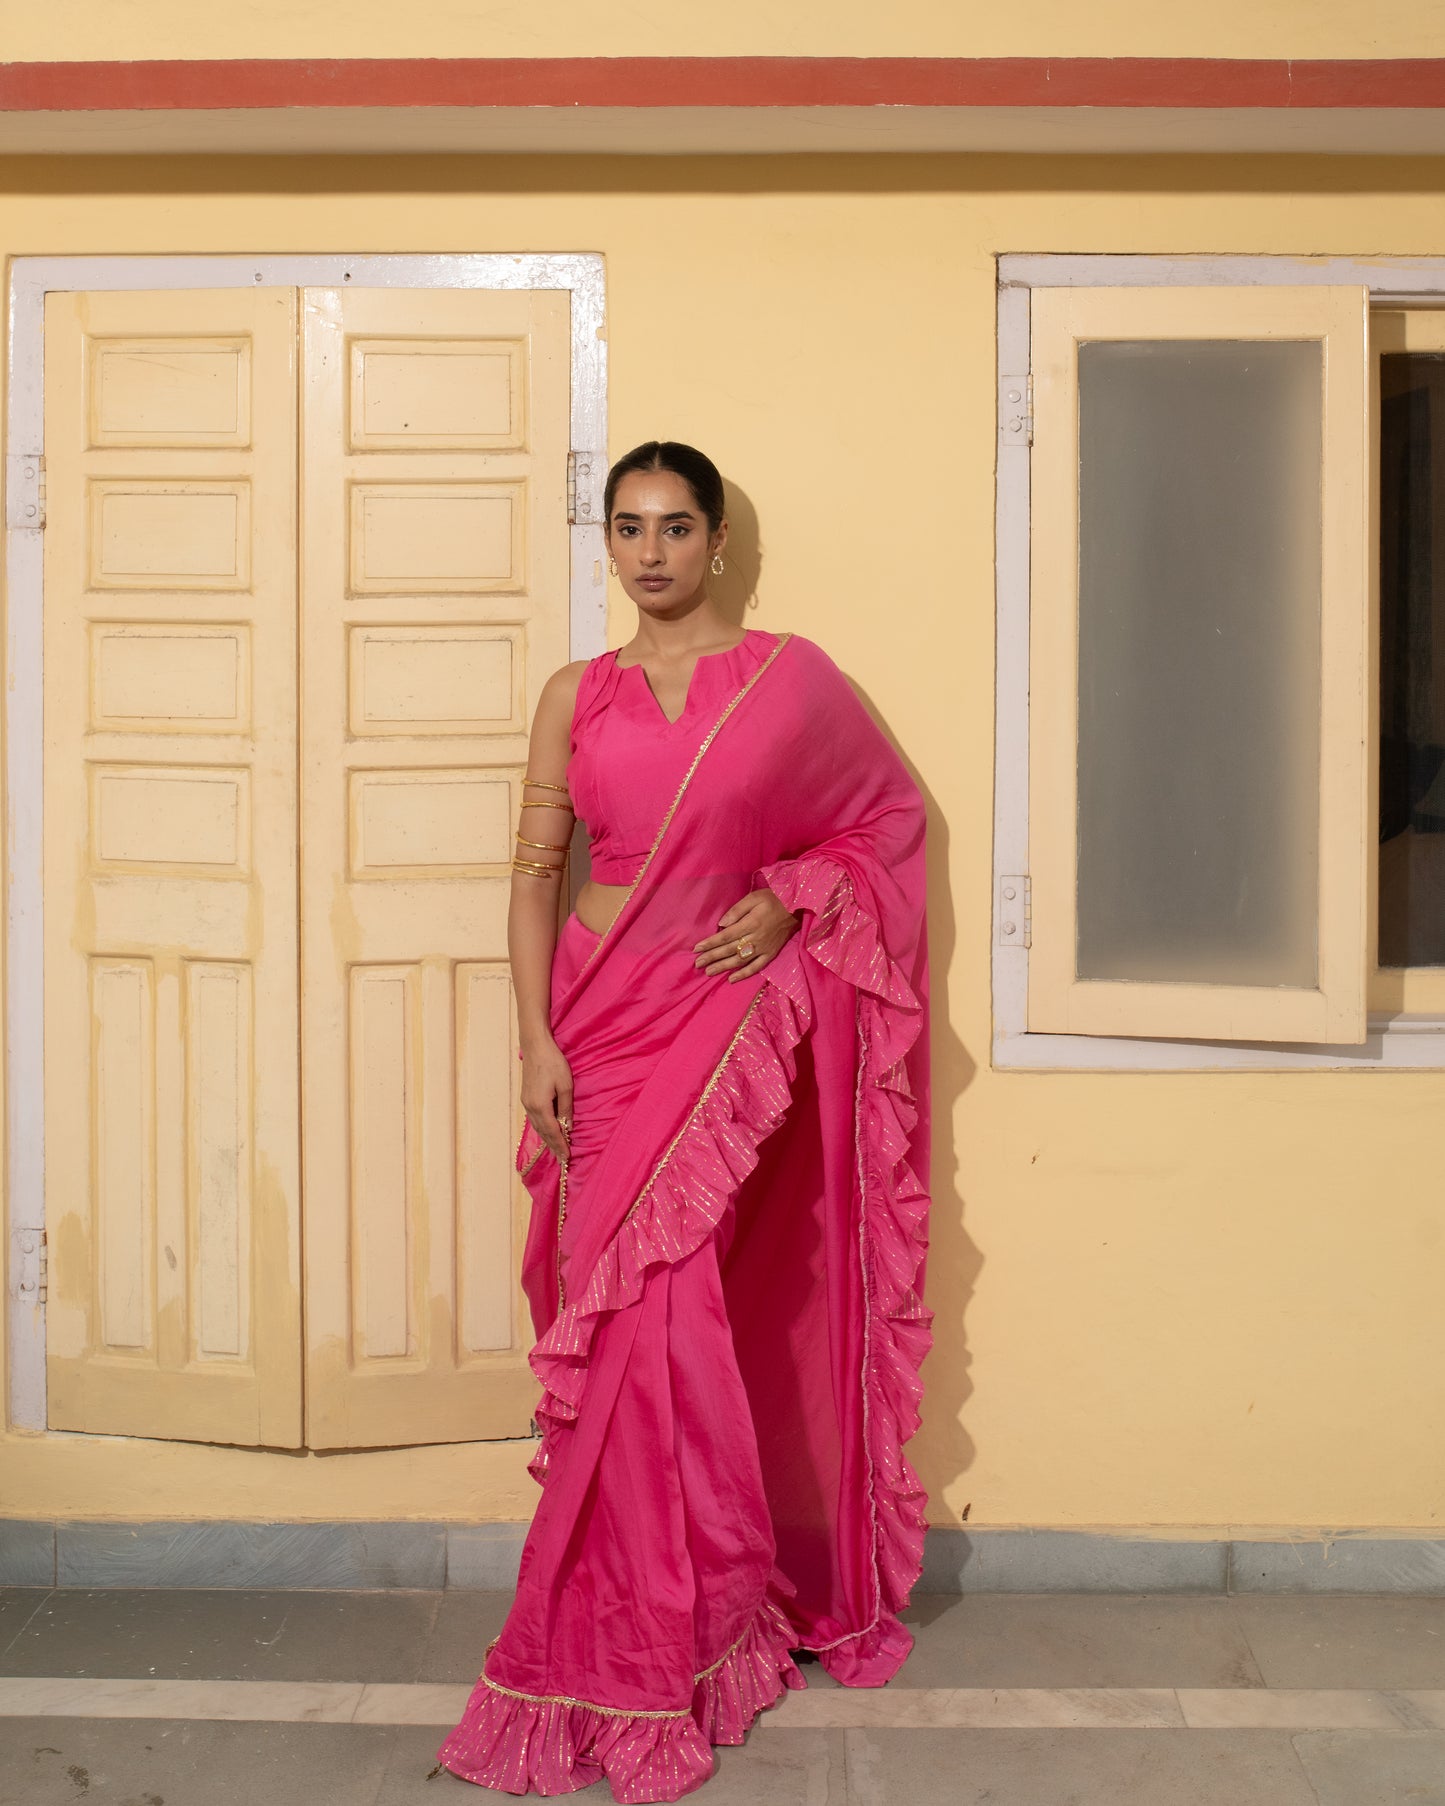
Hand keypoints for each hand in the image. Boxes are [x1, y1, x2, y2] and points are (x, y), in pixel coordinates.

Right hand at [521, 1037, 573, 1161]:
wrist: (535, 1047)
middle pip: (542, 1132)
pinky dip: (542, 1129)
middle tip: (562, 1159)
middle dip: (553, 1146)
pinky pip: (534, 1120)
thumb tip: (568, 1125)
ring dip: (547, 1139)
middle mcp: (530, 1107)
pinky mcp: (526, 1098)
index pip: (552, 1131)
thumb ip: (566, 1108)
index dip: (560, 1145)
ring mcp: (526, 1103)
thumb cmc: (553, 1063)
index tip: (567, 1157)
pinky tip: (547, 1132)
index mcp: (540, 1106)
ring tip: (556, 1149)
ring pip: (537, 1127)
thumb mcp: (566, 1086)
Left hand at [693, 888, 800, 982]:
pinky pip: (756, 967)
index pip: (726, 936)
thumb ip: (737, 910)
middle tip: (697, 963)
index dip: (711, 943)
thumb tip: (722, 923)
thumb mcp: (754, 897)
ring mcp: (764, 948)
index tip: (697, 948)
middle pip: (730, 950)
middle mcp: (756, 938)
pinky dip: (744, 974)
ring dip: (723, 967)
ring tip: (708, 972)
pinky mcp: (771, 954)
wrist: (797, 907)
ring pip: (740, 960)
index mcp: (751, 923)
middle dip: (712, 957)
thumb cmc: (773, 899)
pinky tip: (732, 979)